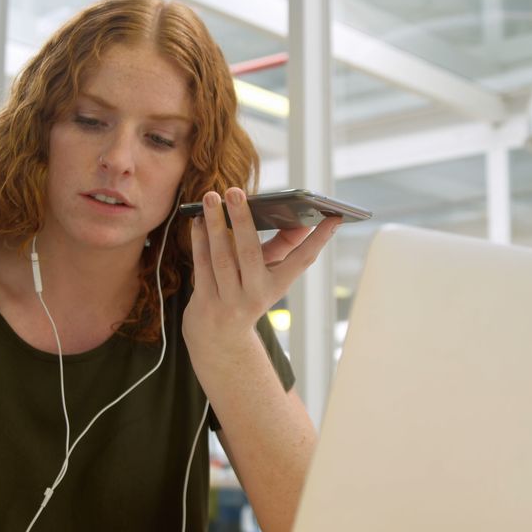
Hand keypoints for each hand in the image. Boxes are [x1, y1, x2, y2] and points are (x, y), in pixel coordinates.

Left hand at [183, 187, 340, 352]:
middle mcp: (256, 296)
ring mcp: (229, 302)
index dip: (320, 239)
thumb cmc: (247, 294)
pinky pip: (201, 265)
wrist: (219, 340)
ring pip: (220, 257)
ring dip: (214, 224)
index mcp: (277, 287)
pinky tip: (197, 219)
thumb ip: (283, 246)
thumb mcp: (269, 275)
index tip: (335, 216)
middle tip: (234, 190)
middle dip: (242, 220)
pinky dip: (199, 239)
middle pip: (250, 254)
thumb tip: (302, 219)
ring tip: (210, 197)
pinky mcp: (205, 303)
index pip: (303, 260)